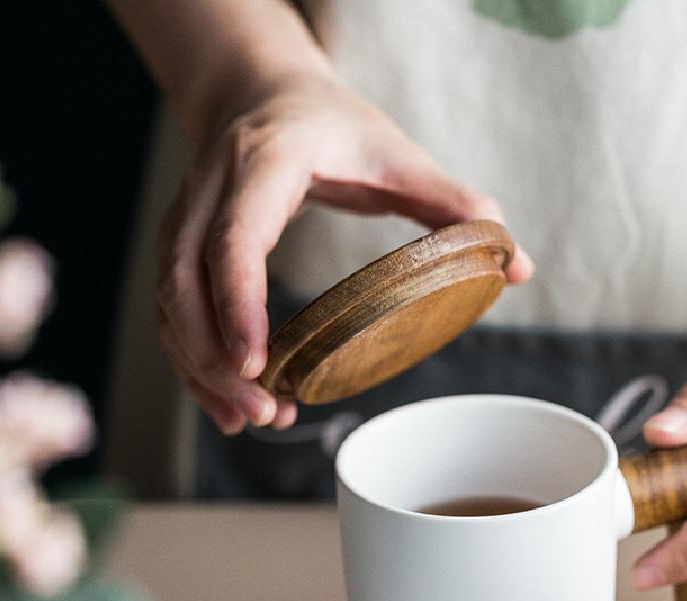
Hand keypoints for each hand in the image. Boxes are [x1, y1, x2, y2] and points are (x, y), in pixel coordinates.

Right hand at [157, 72, 533, 434]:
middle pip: (184, 282)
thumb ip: (456, 204)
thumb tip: (517, 266)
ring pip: (169, 304)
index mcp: (266, 163)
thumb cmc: (332, 127)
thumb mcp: (398, 154)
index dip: (237, 302)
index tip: (257, 361)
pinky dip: (193, 364)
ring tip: (253, 419)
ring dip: (201, 370)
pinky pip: (171, 312)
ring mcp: (187, 220)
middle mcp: (212, 191)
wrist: (261, 94)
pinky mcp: (181, 247)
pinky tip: (228, 406)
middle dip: (215, 357)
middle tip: (264, 411)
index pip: (235, 238)